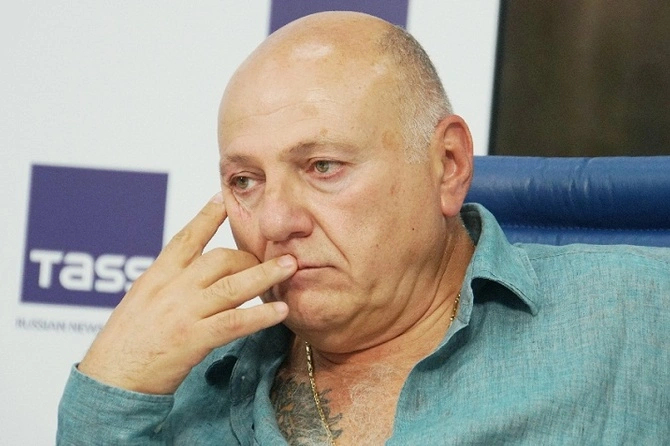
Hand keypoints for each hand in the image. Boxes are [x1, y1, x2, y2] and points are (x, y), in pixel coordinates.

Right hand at [77, 193, 296, 393]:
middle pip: (218, 259)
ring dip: (265, 274)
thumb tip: (190, 272)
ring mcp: (182, 313)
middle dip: (250, 256)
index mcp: (156, 276)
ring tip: (291, 266)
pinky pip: (234, 323)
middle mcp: (171, 289)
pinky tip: (281, 311)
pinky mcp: (192, 340)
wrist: (109, 381)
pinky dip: (260, 315)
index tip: (223, 197)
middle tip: (273, 258)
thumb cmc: (124, 345)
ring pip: (232, 286)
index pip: (185, 238)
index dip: (206, 216)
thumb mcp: (141, 301)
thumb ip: (167, 283)